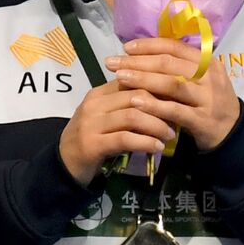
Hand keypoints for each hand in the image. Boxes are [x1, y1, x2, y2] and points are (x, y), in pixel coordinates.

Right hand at [58, 80, 172, 185]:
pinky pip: (125, 139)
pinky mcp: (92, 144)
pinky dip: (145, 142)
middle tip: (179, 116)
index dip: (159, 86)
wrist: (64, 164)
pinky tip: (157, 147)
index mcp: (99, 93)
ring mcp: (91, 124)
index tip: (179, 96)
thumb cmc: (93, 138)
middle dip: (162, 106)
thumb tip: (165, 96)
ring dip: (157, 125)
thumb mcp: (108, 117)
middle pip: (136, 95)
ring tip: (170, 134)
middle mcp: (94, 104)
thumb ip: (128, 105)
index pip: (133, 79)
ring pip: (132, 116)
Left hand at [105, 37, 240, 152]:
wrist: (231, 133)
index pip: (175, 47)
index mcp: (208, 62)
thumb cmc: (209, 102)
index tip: (126, 47)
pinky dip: (154, 105)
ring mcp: (207, 98)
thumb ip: (179, 68)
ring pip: (171, 84)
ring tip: (120, 78)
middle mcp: (209, 77)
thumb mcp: (201, 80)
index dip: (149, 45)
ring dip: (143, 79)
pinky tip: (135, 102)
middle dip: (138, 61)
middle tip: (113, 63)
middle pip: (169, 64)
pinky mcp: (202, 119)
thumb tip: (143, 55)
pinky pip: (175, 110)